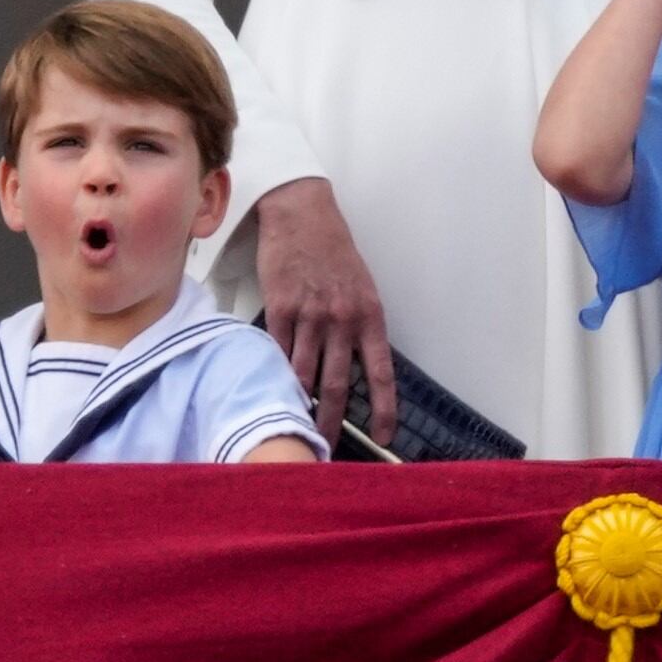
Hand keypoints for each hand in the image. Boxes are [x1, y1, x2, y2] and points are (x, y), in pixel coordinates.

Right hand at [251, 177, 393, 446]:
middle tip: (327, 447)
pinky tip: (275, 390)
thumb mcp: (362, 288)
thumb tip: (358, 369)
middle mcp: (342, 320)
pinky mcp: (279, 309)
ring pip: (304, 375)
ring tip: (297, 426)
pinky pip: (278, 353)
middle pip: (338, 385)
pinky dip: (277, 374)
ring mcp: (309, 315)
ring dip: (300, 405)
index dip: (385, 410)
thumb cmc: (334, 252)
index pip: (381, 374)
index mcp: (369, 316)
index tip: (386, 437)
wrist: (301, 214)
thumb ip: (360, 328)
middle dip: (334, 423)